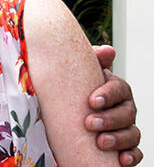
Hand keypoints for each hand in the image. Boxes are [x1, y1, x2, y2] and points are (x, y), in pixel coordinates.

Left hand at [87, 46, 142, 165]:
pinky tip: (121, 160)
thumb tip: (108, 50)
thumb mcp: (79, 73)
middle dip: (109, 119)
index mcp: (115, 89)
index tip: (91, 101)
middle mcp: (125, 108)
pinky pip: (135, 152)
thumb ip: (92, 60)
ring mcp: (127, 128)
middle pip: (126, 113)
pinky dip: (131, 156)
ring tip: (100, 142)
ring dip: (118, 139)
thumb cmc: (75, 90)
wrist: (71, 111)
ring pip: (132, 133)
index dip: (107, 95)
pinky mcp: (126, 147)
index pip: (119, 89)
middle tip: (89, 123)